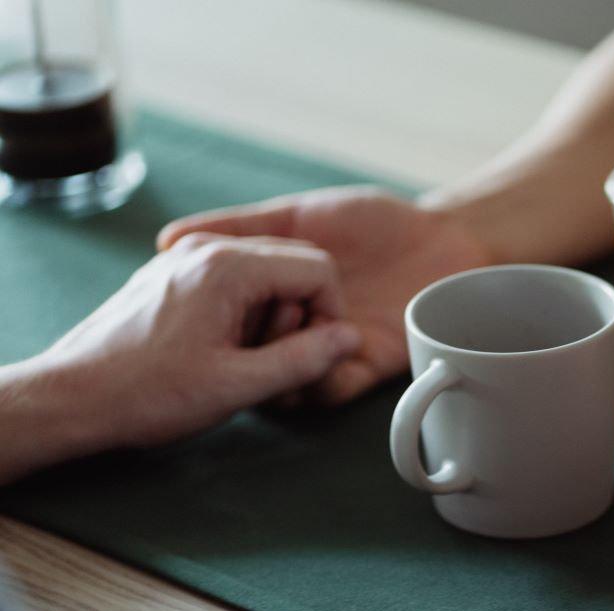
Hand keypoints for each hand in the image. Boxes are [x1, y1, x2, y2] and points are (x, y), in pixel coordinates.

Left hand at [35, 233, 360, 448]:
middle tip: (266, 358)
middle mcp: (208, 248)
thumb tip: (348, 340)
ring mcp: (188, 256)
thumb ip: (304, 361)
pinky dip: (243, 314)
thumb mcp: (237, 386)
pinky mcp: (175, 273)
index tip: (310, 353)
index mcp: (229, 266)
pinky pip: (234, 282)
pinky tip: (218, 348)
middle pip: (293, 267)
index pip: (318, 269)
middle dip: (297, 315)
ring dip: (269, 317)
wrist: (74, 396)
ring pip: (265, 275)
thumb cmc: (148, 393)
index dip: (329, 315)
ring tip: (236, 358)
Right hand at [157, 187, 492, 404]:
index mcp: (274, 302)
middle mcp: (296, 333)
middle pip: (250, 367)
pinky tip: (320, 355)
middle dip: (238, 355)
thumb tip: (169, 238)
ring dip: (279, 368)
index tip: (189, 319)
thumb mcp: (295, 216)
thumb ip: (241, 227)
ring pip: (288, 386)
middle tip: (236, 333)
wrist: (443, 236)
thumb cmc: (372, 223)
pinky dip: (320, 380)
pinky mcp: (367, 369)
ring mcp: (330, 354)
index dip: (206, 330)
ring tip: (282, 337)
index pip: (226, 330)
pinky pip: (334, 390)